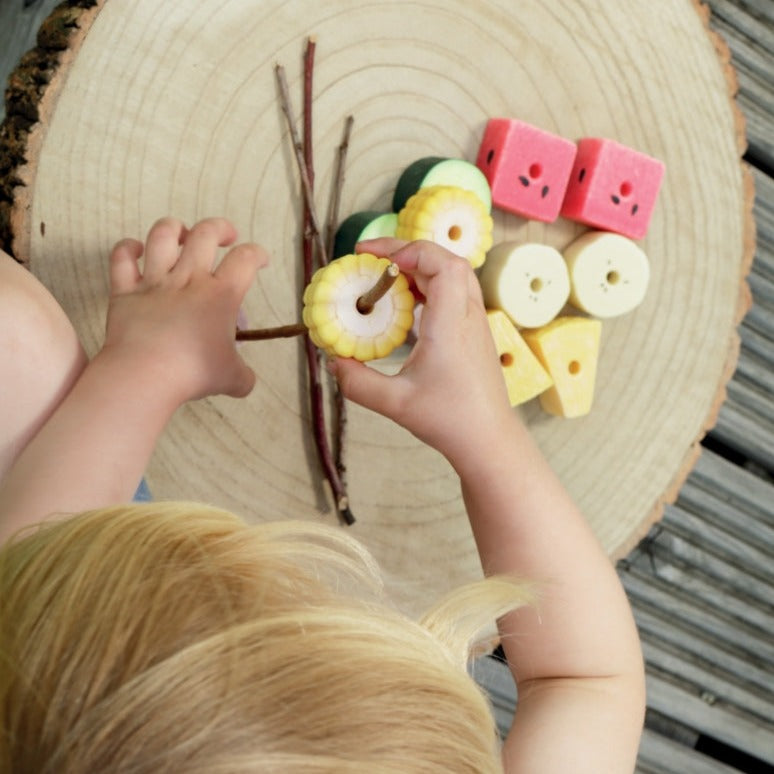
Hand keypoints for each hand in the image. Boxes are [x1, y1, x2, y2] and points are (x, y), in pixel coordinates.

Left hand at [103, 217, 267, 403]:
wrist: (144, 375)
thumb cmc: (193, 373)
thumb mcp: (232, 379)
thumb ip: (243, 376)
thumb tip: (245, 380)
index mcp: (221, 295)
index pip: (246, 259)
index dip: (257, 254)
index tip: (260, 260)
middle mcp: (189, 279)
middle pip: (206, 234)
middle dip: (219, 228)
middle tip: (226, 237)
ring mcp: (154, 281)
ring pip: (162, 235)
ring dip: (175, 227)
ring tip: (182, 232)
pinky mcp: (125, 291)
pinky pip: (121, 258)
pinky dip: (127, 248)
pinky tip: (136, 249)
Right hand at [328, 239, 512, 465]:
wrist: (488, 439)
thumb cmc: (450, 421)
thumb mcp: (395, 404)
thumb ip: (358, 383)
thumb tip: (334, 361)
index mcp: (451, 325)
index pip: (443, 264)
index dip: (409, 250)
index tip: (375, 257)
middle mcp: (468, 316)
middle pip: (447, 262)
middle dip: (408, 253)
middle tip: (372, 261)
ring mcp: (475, 323)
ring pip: (452, 276)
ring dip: (418, 270)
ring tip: (385, 280)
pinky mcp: (475, 333)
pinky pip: (454, 294)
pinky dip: (428, 288)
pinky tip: (406, 306)